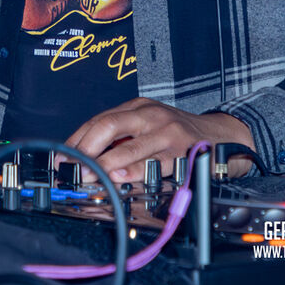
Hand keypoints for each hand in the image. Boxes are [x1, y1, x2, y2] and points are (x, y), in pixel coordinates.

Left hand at [59, 97, 254, 182]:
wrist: (222, 135)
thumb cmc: (179, 133)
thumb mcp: (149, 124)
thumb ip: (122, 135)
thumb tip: (85, 156)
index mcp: (137, 107)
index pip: (99, 120)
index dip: (77, 138)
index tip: (62, 156)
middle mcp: (150, 115)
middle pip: (108, 126)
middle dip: (85, 148)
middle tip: (71, 167)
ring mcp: (166, 132)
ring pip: (128, 146)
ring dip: (104, 165)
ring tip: (88, 176)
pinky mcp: (181, 151)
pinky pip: (153, 163)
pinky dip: (133, 171)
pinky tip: (119, 177)